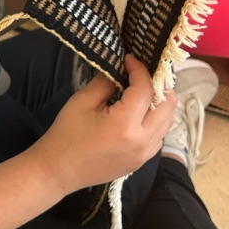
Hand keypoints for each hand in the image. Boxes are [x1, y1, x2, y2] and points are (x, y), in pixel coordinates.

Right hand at [33, 55, 175, 195]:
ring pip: (168, 120)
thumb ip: (106, 82)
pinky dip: (156, 118)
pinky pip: (159, 134)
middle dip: (158, 83)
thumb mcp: (83, 101)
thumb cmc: (66, 134)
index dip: (139, 69)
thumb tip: (122, 68)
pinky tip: (138, 112)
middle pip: (168, 104)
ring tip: (142, 90)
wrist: (59, 170)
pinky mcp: (143, 160)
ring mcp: (145, 153)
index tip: (129, 58)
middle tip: (141, 72)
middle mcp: (141, 141)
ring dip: (160, 101)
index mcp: (124, 125)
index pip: (145, 89)